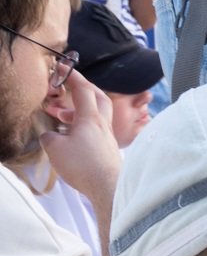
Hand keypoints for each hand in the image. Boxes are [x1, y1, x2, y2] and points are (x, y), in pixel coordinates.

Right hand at [39, 72, 121, 208]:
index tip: (63, 68)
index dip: (73, 76)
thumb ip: (49, 136)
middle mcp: (103, 125)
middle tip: (69, 88)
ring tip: (61, 117)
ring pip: (97, 115)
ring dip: (80, 111)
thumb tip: (52, 135)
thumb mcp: (55, 148)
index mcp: (91, 118)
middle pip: (98, 98)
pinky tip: (71, 137)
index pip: (84, 89)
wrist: (109, 188)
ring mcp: (108, 137)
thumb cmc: (84, 166)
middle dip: (84, 89)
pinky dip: (83, 127)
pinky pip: (96, 131)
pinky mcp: (108, 150)